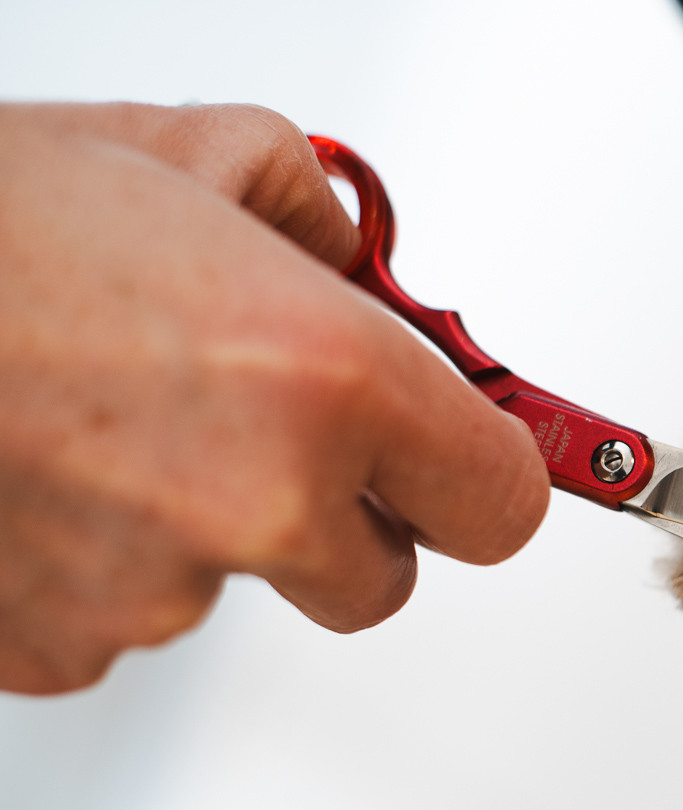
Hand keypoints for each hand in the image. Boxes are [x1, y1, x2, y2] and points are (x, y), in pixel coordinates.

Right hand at [0, 103, 548, 693]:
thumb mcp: (186, 151)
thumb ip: (316, 217)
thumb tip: (368, 268)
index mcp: (322, 382)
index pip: (502, 505)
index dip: (480, 480)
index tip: (467, 465)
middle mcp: (256, 503)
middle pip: (381, 579)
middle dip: (344, 517)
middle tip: (260, 429)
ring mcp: (150, 593)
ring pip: (235, 592)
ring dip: (198, 528)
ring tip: (98, 419)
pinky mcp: (54, 650)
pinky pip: (119, 627)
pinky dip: (97, 565)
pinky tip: (39, 475)